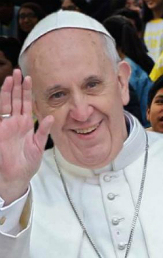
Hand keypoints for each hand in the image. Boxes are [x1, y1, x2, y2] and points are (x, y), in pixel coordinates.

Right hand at [0, 69, 52, 203]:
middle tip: (18, 71)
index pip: (26, 104)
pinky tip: (5, 95)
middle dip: (17, 86)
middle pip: (15, 100)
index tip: (29, 78)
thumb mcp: (39, 145)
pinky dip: (2, 104)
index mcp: (25, 125)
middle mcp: (15, 123)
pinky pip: (0, 115)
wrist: (16, 177)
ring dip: (8, 91)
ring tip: (11, 78)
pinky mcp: (0, 131)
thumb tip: (52, 117)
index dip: (27, 92)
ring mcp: (6, 126)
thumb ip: (44, 131)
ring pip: (6, 104)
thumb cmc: (27, 163)